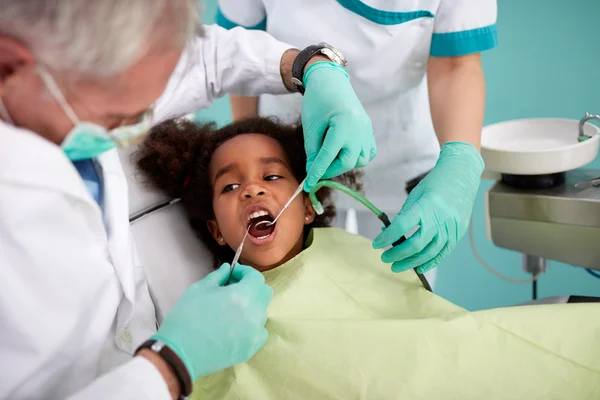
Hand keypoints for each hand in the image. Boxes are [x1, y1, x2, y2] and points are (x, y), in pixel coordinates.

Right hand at [152, 263, 272, 379]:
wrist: (180, 352)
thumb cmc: (187, 317)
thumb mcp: (199, 289)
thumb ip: (218, 276)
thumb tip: (227, 269)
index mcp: (242, 296)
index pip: (256, 277)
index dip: (245, 272)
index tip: (232, 273)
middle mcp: (254, 314)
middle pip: (264, 293)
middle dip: (252, 286)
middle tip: (234, 288)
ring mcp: (254, 333)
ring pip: (262, 313)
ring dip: (252, 305)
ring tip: (232, 308)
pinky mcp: (251, 349)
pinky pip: (260, 332)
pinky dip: (252, 325)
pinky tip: (237, 326)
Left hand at [301, 61, 375, 190]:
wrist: (331, 81)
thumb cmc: (318, 101)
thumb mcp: (311, 126)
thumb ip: (313, 150)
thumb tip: (313, 170)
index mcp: (342, 127)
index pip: (328, 157)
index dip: (317, 172)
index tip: (308, 184)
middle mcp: (358, 130)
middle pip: (347, 162)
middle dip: (331, 170)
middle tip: (317, 170)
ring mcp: (366, 130)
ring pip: (360, 159)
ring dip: (345, 164)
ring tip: (331, 159)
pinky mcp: (368, 130)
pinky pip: (368, 152)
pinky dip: (358, 157)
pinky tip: (345, 153)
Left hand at [373, 142, 483, 272]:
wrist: (461, 176)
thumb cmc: (435, 184)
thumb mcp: (415, 195)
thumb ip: (404, 215)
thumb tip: (389, 234)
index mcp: (425, 206)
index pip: (402, 226)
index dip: (387, 237)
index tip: (376, 244)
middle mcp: (439, 219)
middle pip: (416, 244)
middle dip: (397, 255)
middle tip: (385, 258)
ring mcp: (451, 228)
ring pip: (430, 253)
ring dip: (411, 263)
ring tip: (397, 266)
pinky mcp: (458, 233)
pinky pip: (444, 253)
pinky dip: (430, 262)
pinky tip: (418, 268)